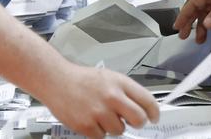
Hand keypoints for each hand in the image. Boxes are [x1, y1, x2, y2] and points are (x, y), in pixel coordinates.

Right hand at [36, 64, 159, 138]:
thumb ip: (125, 92)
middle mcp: (112, 97)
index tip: (153, 118)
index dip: (154, 112)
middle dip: (137, 123)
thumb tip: (142, 108)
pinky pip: (101, 137)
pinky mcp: (87, 125)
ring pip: (119, 130)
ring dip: (112, 126)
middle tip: (130, 121)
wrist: (56, 80)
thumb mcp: (108, 77)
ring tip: (100, 114)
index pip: (147, 101)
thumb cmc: (81, 79)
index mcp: (119, 83)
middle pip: (138, 120)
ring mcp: (99, 112)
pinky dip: (97, 131)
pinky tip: (90, 118)